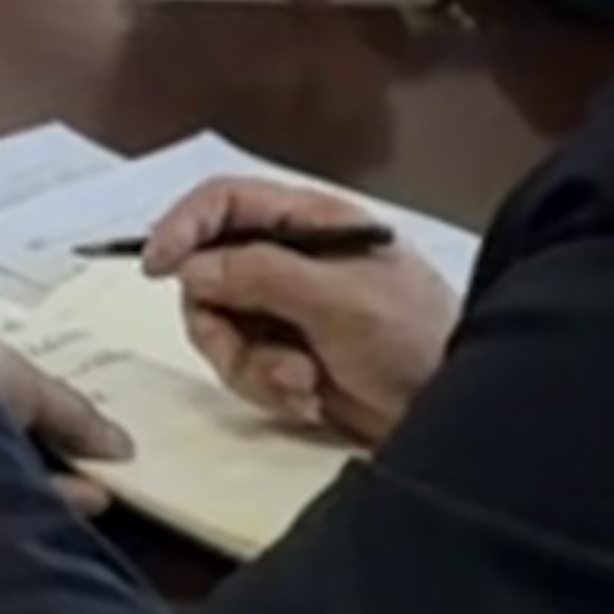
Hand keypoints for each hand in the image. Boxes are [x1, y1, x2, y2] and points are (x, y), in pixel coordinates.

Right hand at [145, 177, 461, 446]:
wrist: (454, 411)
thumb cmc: (412, 338)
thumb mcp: (338, 300)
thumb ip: (260, 275)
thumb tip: (191, 268)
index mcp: (311, 223)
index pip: (224, 202)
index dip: (183, 226)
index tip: (158, 267)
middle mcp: (291, 260)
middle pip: (208, 272)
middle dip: (221, 320)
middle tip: (243, 347)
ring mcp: (287, 311)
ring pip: (219, 327)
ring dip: (250, 363)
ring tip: (300, 381)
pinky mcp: (287, 357)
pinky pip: (243, 367)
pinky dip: (269, 387)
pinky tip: (310, 397)